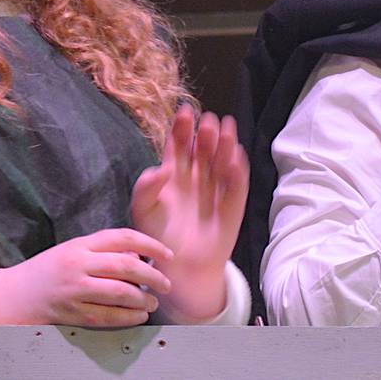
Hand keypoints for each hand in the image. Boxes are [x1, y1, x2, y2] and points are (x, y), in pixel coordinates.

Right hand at [0, 228, 173, 326]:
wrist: (11, 295)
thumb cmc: (46, 271)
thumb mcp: (73, 251)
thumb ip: (103, 252)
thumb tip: (139, 258)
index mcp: (80, 245)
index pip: (123, 238)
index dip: (150, 244)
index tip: (167, 254)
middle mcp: (78, 264)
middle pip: (126, 266)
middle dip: (152, 275)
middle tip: (166, 283)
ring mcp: (74, 290)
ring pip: (119, 293)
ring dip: (142, 299)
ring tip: (153, 302)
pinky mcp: (71, 312)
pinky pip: (106, 316)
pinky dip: (127, 317)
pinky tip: (138, 316)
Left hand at [129, 105, 248, 321]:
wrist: (180, 267)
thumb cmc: (158, 236)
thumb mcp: (143, 211)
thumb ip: (144, 189)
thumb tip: (159, 169)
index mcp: (173, 172)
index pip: (178, 144)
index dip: (182, 128)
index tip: (184, 112)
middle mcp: (196, 175)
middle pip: (202, 148)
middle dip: (205, 133)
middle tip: (207, 121)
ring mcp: (215, 187)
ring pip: (221, 160)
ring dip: (223, 145)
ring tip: (224, 129)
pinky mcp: (232, 203)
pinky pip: (236, 184)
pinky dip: (237, 170)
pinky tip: (235, 156)